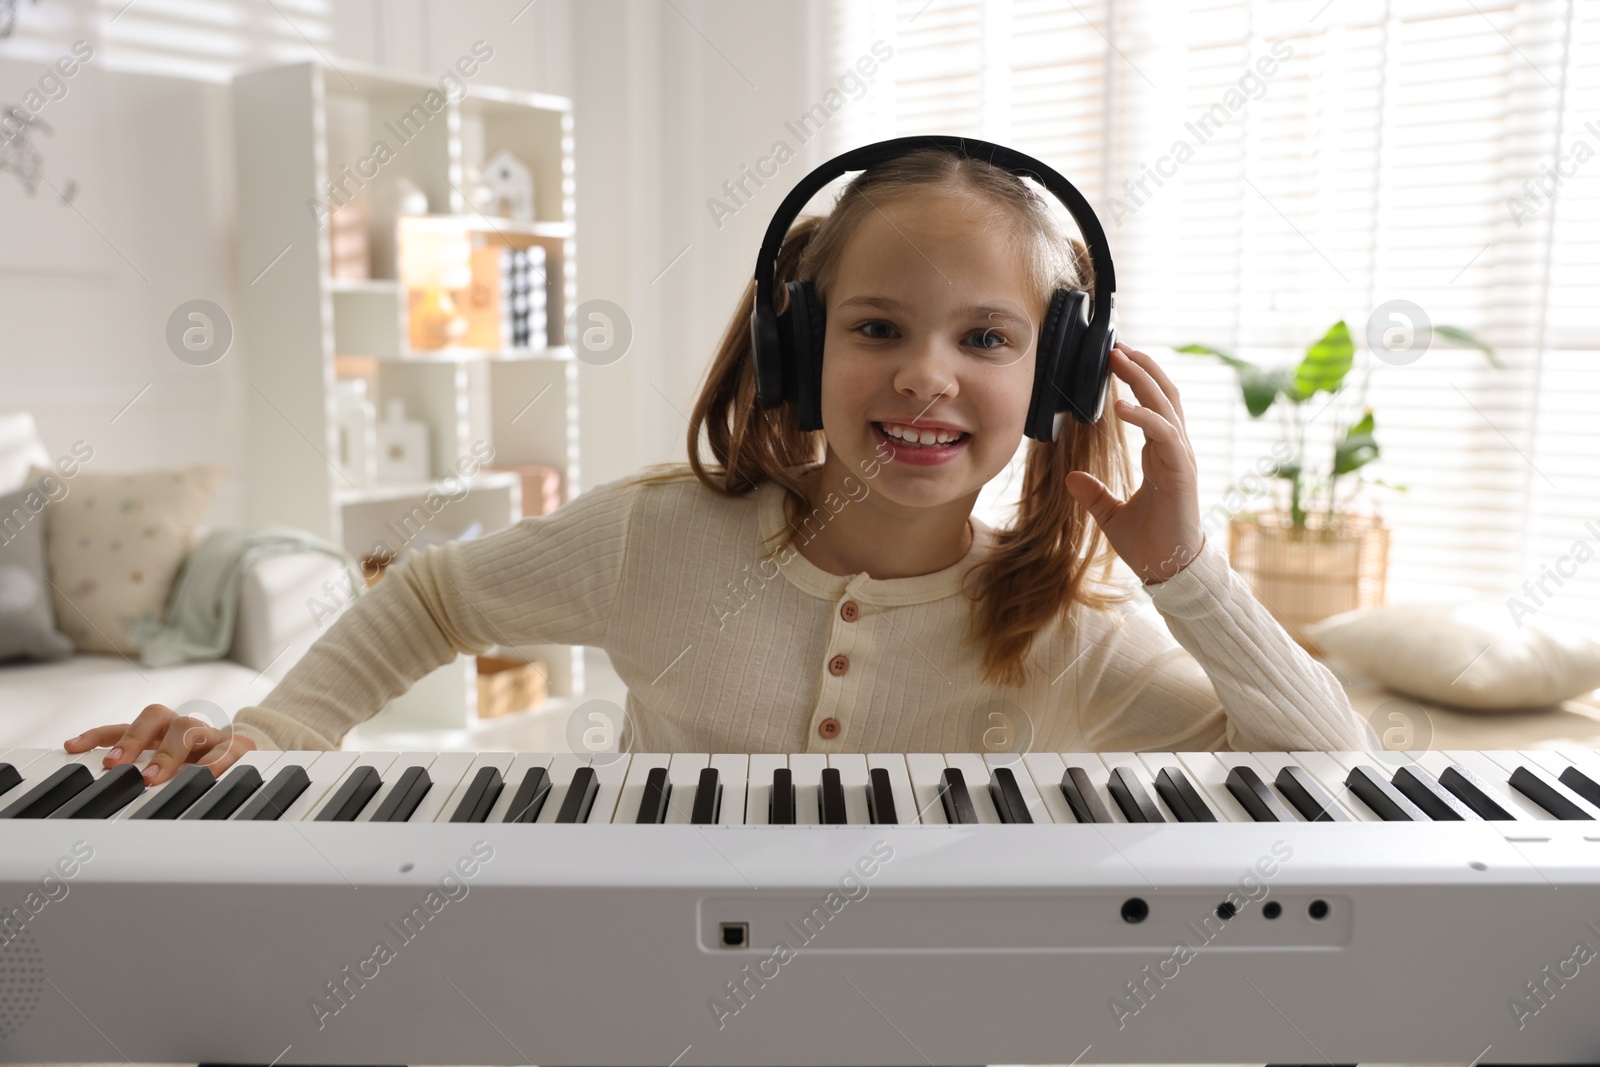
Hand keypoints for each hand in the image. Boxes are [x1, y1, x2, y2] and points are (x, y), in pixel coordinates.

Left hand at [63, 703, 256, 785]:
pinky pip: (226, 749)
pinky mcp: (238, 746)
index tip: (73, 748)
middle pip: (155, 716)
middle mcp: (181, 727)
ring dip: (167, 754)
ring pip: (187, 729)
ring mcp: (209, 735)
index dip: (98, 735)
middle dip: (132, 739)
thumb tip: (100, 786)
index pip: (124, 726)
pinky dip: (214, 763)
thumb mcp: (168, 768)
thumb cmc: (200, 766)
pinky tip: (203, 778)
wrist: (250, 760)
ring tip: (152, 779)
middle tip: (115, 764)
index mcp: (160, 731)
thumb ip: (140, 771)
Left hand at [1066, 342, 1205, 584]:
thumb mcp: (1111, 516)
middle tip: (1116, 345)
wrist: (1170, 570)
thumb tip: (1071, 478)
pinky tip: (1120, 406)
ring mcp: (1181, 459)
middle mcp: (1175, 451)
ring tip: (1119, 359)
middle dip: (1141, 367)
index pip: (1155, 406)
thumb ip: (1094, 495)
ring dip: (1143, 379)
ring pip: (1167, 406)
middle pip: (1164, 395)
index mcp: (1162, 456)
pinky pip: (1164, 435)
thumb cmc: (1149, 544)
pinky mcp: (1181, 472)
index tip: (1116, 360)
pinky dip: (1143, 417)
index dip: (1139, 380)